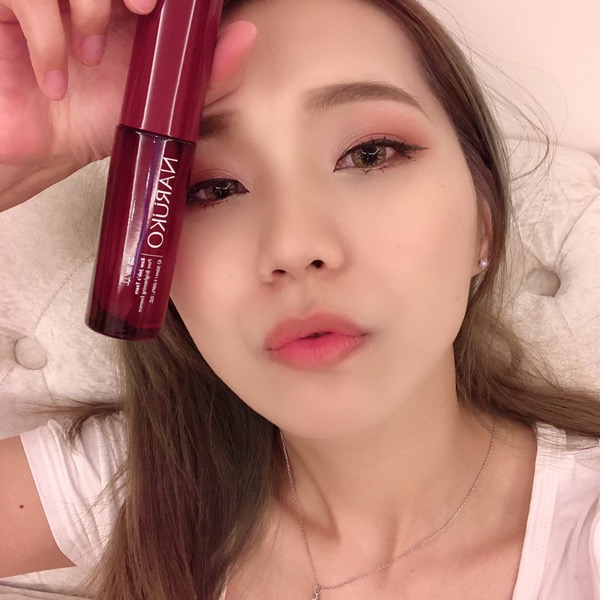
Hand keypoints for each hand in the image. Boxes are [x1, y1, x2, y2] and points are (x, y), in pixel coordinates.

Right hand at [0, 0, 255, 171]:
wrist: (45, 148)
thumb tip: (246, 35)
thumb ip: (207, 73)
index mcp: (132, 3)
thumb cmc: (97, 117)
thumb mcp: (162, 100)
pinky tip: (56, 78)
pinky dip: (48, 38)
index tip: (161, 4)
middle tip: (144, 10)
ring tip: (88, 57)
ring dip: (90, 9)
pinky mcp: (7, 5)